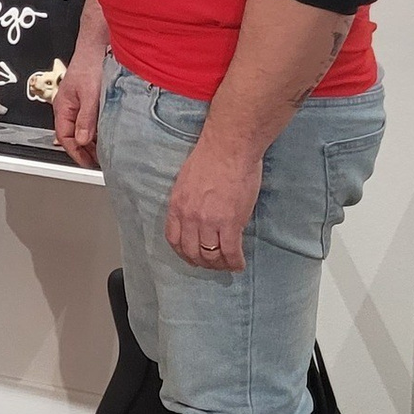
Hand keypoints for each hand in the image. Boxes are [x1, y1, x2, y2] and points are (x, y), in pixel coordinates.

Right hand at [52, 50, 103, 168]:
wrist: (98, 44)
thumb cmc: (90, 64)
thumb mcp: (90, 94)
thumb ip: (86, 118)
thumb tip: (82, 140)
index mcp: (63, 106)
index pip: (64, 137)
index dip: (76, 153)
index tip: (88, 164)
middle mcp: (68, 106)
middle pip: (72, 135)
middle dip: (84, 150)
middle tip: (99, 162)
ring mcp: (78, 102)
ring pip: (81, 128)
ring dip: (91, 140)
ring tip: (105, 150)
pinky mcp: (89, 98)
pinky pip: (89, 120)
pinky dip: (97, 130)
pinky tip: (108, 132)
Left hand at [166, 142, 261, 270]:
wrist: (229, 148)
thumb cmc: (212, 157)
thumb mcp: (188, 181)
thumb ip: (190, 202)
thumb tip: (201, 218)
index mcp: (177, 205)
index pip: (174, 239)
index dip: (183, 253)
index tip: (192, 257)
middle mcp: (189, 216)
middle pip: (192, 251)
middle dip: (203, 262)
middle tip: (213, 264)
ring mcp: (209, 221)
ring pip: (211, 255)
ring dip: (220, 265)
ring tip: (228, 264)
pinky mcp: (230, 223)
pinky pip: (230, 252)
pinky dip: (235, 262)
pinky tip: (239, 263)